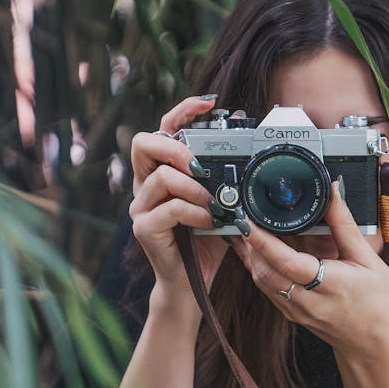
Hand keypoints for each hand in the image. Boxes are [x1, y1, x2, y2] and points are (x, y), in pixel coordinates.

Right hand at [130, 96, 228, 296]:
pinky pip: (169, 209)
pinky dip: (195, 212)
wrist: (192, 283)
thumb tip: (248, 148)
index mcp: (161, 173)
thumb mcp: (219, 202)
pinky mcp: (144, 229)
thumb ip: (224, 178)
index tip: (208, 104)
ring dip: (194, 187)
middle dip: (175, 146)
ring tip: (214, 202)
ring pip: (161, 177)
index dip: (182, 111)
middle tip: (199, 164)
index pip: (162, 129)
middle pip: (143, 143)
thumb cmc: (205, 241)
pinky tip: (209, 221)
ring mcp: (141, 208)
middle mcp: (145, 186)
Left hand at [231, 183, 388, 360]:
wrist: (375, 346)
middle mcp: (308, 301)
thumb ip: (345, 226)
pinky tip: (258, 252)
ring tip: (245, 230)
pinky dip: (259, 268)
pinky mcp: (292, 314)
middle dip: (248, 245)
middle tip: (241, 218)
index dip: (264, 242)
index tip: (248, 221)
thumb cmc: (379, 305)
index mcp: (330, 285)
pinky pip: (268, 289)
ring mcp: (296, 310)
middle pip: (265, 272)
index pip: (288, 262)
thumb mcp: (369, 261)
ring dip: (250, 256)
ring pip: (262, 281)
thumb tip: (332, 193)